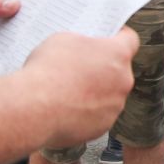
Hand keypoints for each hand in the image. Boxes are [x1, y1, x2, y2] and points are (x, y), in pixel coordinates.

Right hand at [22, 28, 138, 152]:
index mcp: (117, 54)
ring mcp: (115, 107)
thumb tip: (83, 50)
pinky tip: (66, 108)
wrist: (33, 110)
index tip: (111, 37)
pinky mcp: (103, 127)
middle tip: (81, 67)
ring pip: (109, 95)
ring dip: (95, 92)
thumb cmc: (47, 72)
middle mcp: (123, 81)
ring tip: (69, 91)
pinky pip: (98, 115)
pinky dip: (87, 112)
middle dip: (103, 68)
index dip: (119, 36)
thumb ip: (83, 43)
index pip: (130, 40)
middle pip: (119, 70)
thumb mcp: (63, 40)